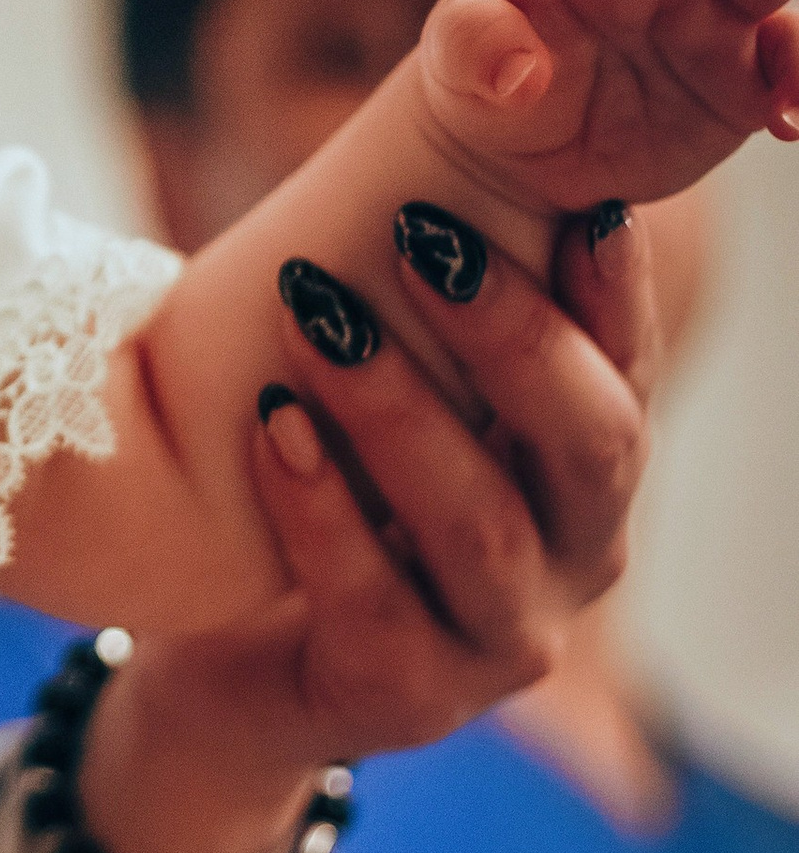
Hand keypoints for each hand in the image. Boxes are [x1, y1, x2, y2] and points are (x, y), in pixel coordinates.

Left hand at [79, 199, 653, 852]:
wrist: (225, 657)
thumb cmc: (323, 491)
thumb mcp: (390, 394)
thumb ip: (424, 307)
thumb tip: (421, 154)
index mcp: (583, 473)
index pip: (626, 370)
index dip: (614, 289)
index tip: (579, 198)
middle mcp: (573, 558)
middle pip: (589, 444)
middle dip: (511, 334)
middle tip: (419, 237)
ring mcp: (498, 642)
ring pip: (477, 523)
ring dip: (398, 410)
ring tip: (316, 317)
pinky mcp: (405, 698)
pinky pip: (369, 597)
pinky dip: (320, 507)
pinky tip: (274, 429)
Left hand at [421, 0, 798, 212]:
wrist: (517, 152)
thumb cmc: (483, 75)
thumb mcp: (452, 57)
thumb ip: (474, 45)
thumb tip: (519, 73)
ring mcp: (709, 22)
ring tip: (791, 2)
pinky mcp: (739, 84)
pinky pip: (782, 71)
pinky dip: (795, 82)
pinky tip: (789, 117)